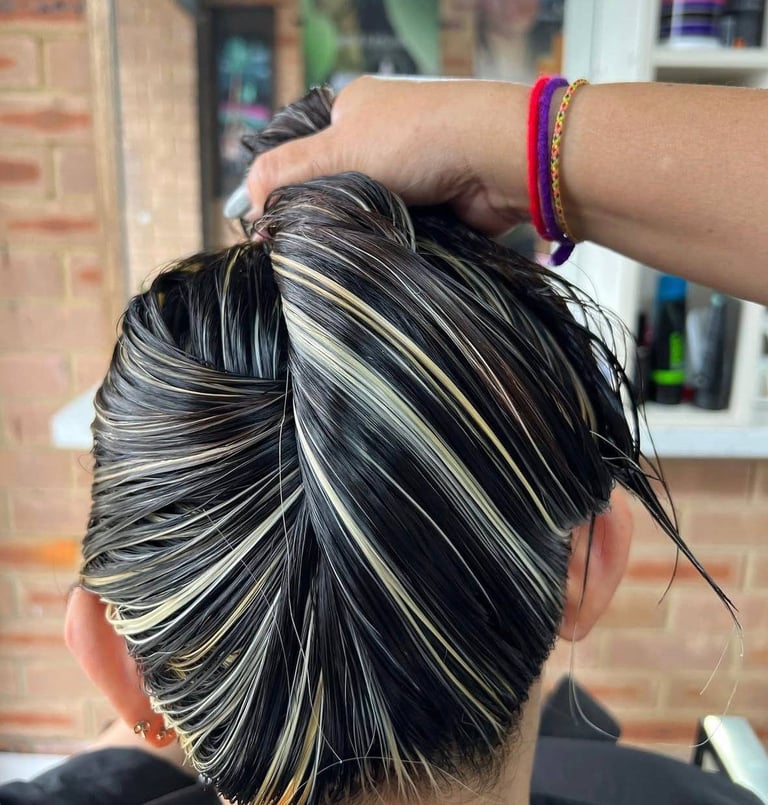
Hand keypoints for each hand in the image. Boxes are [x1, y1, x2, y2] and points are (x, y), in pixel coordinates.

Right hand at [244, 76, 530, 234]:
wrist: (495, 159)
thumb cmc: (418, 138)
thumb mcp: (338, 149)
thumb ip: (284, 172)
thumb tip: (246, 205)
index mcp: (354, 109)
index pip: (303, 151)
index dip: (284, 187)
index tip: (268, 224)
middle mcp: (382, 136)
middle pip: (334, 184)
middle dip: (324, 212)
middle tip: (307, 240)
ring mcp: (411, 170)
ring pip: (365, 210)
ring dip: (359, 228)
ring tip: (347, 246)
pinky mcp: (434, 203)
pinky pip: (396, 228)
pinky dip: (388, 239)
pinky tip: (380, 250)